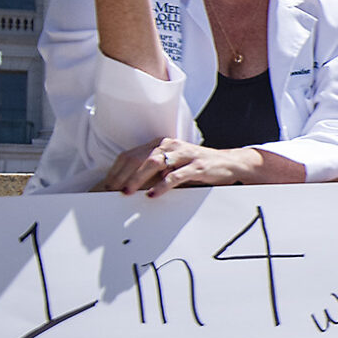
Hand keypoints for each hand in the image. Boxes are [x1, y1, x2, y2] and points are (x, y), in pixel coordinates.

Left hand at [102, 139, 260, 196]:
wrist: (229, 163)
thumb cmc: (197, 166)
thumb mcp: (173, 165)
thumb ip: (155, 171)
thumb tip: (131, 185)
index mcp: (161, 144)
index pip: (131, 154)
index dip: (117, 170)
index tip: (108, 185)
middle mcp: (170, 145)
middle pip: (139, 158)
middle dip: (123, 176)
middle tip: (113, 190)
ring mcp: (183, 154)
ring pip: (153, 164)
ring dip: (137, 179)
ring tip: (128, 192)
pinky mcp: (196, 166)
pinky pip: (175, 176)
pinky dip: (162, 186)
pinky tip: (152, 194)